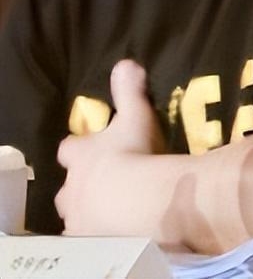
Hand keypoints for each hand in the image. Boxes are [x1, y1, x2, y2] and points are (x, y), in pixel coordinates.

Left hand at [56, 59, 164, 233]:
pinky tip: (116, 230)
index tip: (92, 149)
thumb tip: (126, 63)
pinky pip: (90, 236)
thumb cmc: (133, 154)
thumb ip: (128, 91)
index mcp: (80, 157)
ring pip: (76, 213)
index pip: (70, 150)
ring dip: (89, 210)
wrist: (136, 200)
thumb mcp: (135, 116)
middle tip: (105, 184)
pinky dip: (99, 232)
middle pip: (67, 186)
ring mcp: (77, 216)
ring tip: (111, 210)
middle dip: (81, 185)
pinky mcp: (88, 239)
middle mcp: (71, 187)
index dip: (79, 149)